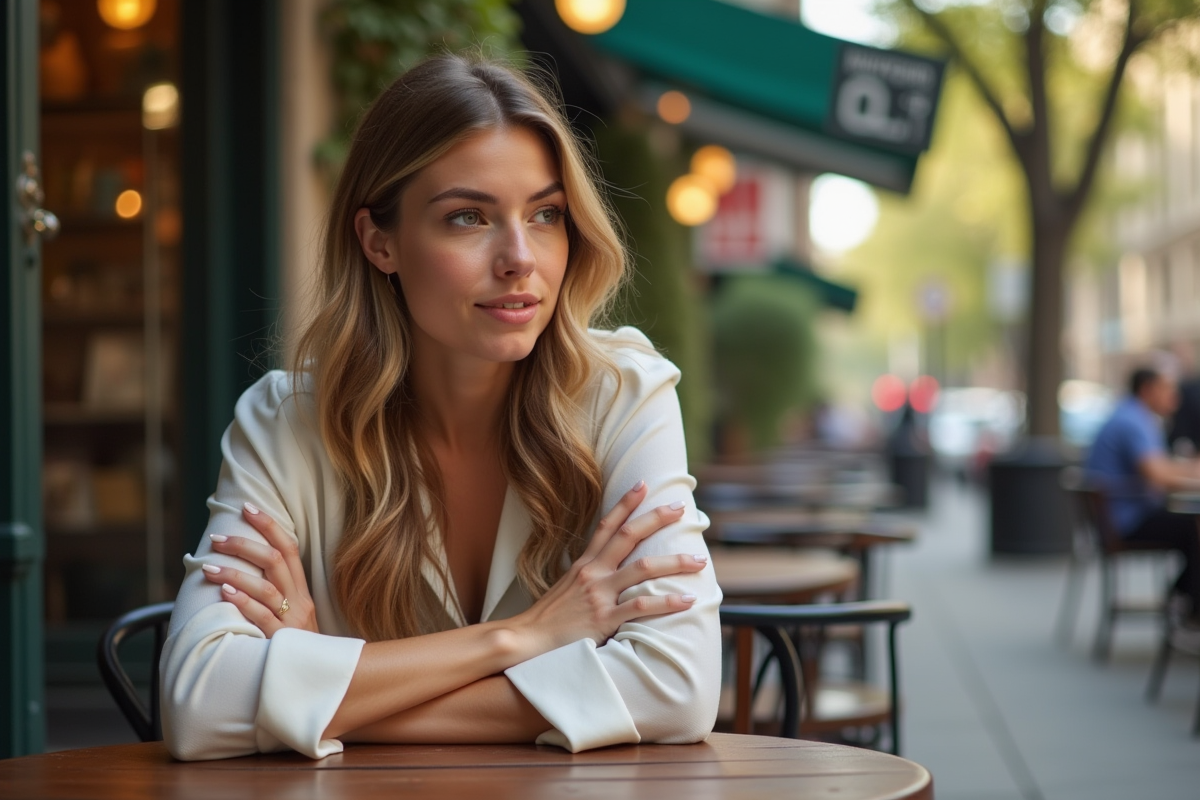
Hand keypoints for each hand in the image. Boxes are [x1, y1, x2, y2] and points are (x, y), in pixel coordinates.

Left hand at [201, 503, 318, 636]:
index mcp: (302, 591)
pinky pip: (262, 617)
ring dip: (235, 572)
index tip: (247, 507)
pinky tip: (225, 591)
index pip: (288, 549)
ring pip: (265, 587)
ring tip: (207, 566)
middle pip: (275, 561)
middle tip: (217, 537)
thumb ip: (276, 594)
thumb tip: (244, 568)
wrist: (319, 682)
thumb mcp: (293, 617)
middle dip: (245, 544)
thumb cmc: (298, 648)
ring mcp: (293, 621)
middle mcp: (300, 601)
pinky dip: (243, 601)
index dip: (269, 526)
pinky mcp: (283, 641)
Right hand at [509, 481, 707, 653]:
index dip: (626, 504)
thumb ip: (587, 578)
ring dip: (675, 562)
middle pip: (629, 536)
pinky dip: (667, 602)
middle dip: (656, 519)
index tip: (644, 485)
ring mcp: (599, 594)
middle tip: (681, 507)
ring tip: (699, 560)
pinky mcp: (604, 618)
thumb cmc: (548, 619)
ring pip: (643, 568)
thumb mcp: (566, 589)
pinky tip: (687, 600)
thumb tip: (607, 573)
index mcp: (583, 564)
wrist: (525, 640)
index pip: (606, 525)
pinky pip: (641, 606)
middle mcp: (592, 573)